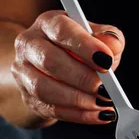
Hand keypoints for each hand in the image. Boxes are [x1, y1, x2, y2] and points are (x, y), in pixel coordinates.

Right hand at [11, 10, 124, 126]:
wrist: (52, 68)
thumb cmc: (78, 49)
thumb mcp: (96, 36)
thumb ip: (108, 38)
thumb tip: (113, 45)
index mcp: (47, 23)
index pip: (61, 30)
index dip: (85, 47)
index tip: (106, 61)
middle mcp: (30, 44)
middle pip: (50, 61)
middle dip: (82, 77)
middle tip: (105, 88)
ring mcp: (24, 72)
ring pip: (45, 88)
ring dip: (78, 99)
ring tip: (102, 102)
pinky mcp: (29, 97)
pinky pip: (52, 109)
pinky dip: (79, 115)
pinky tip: (98, 114)